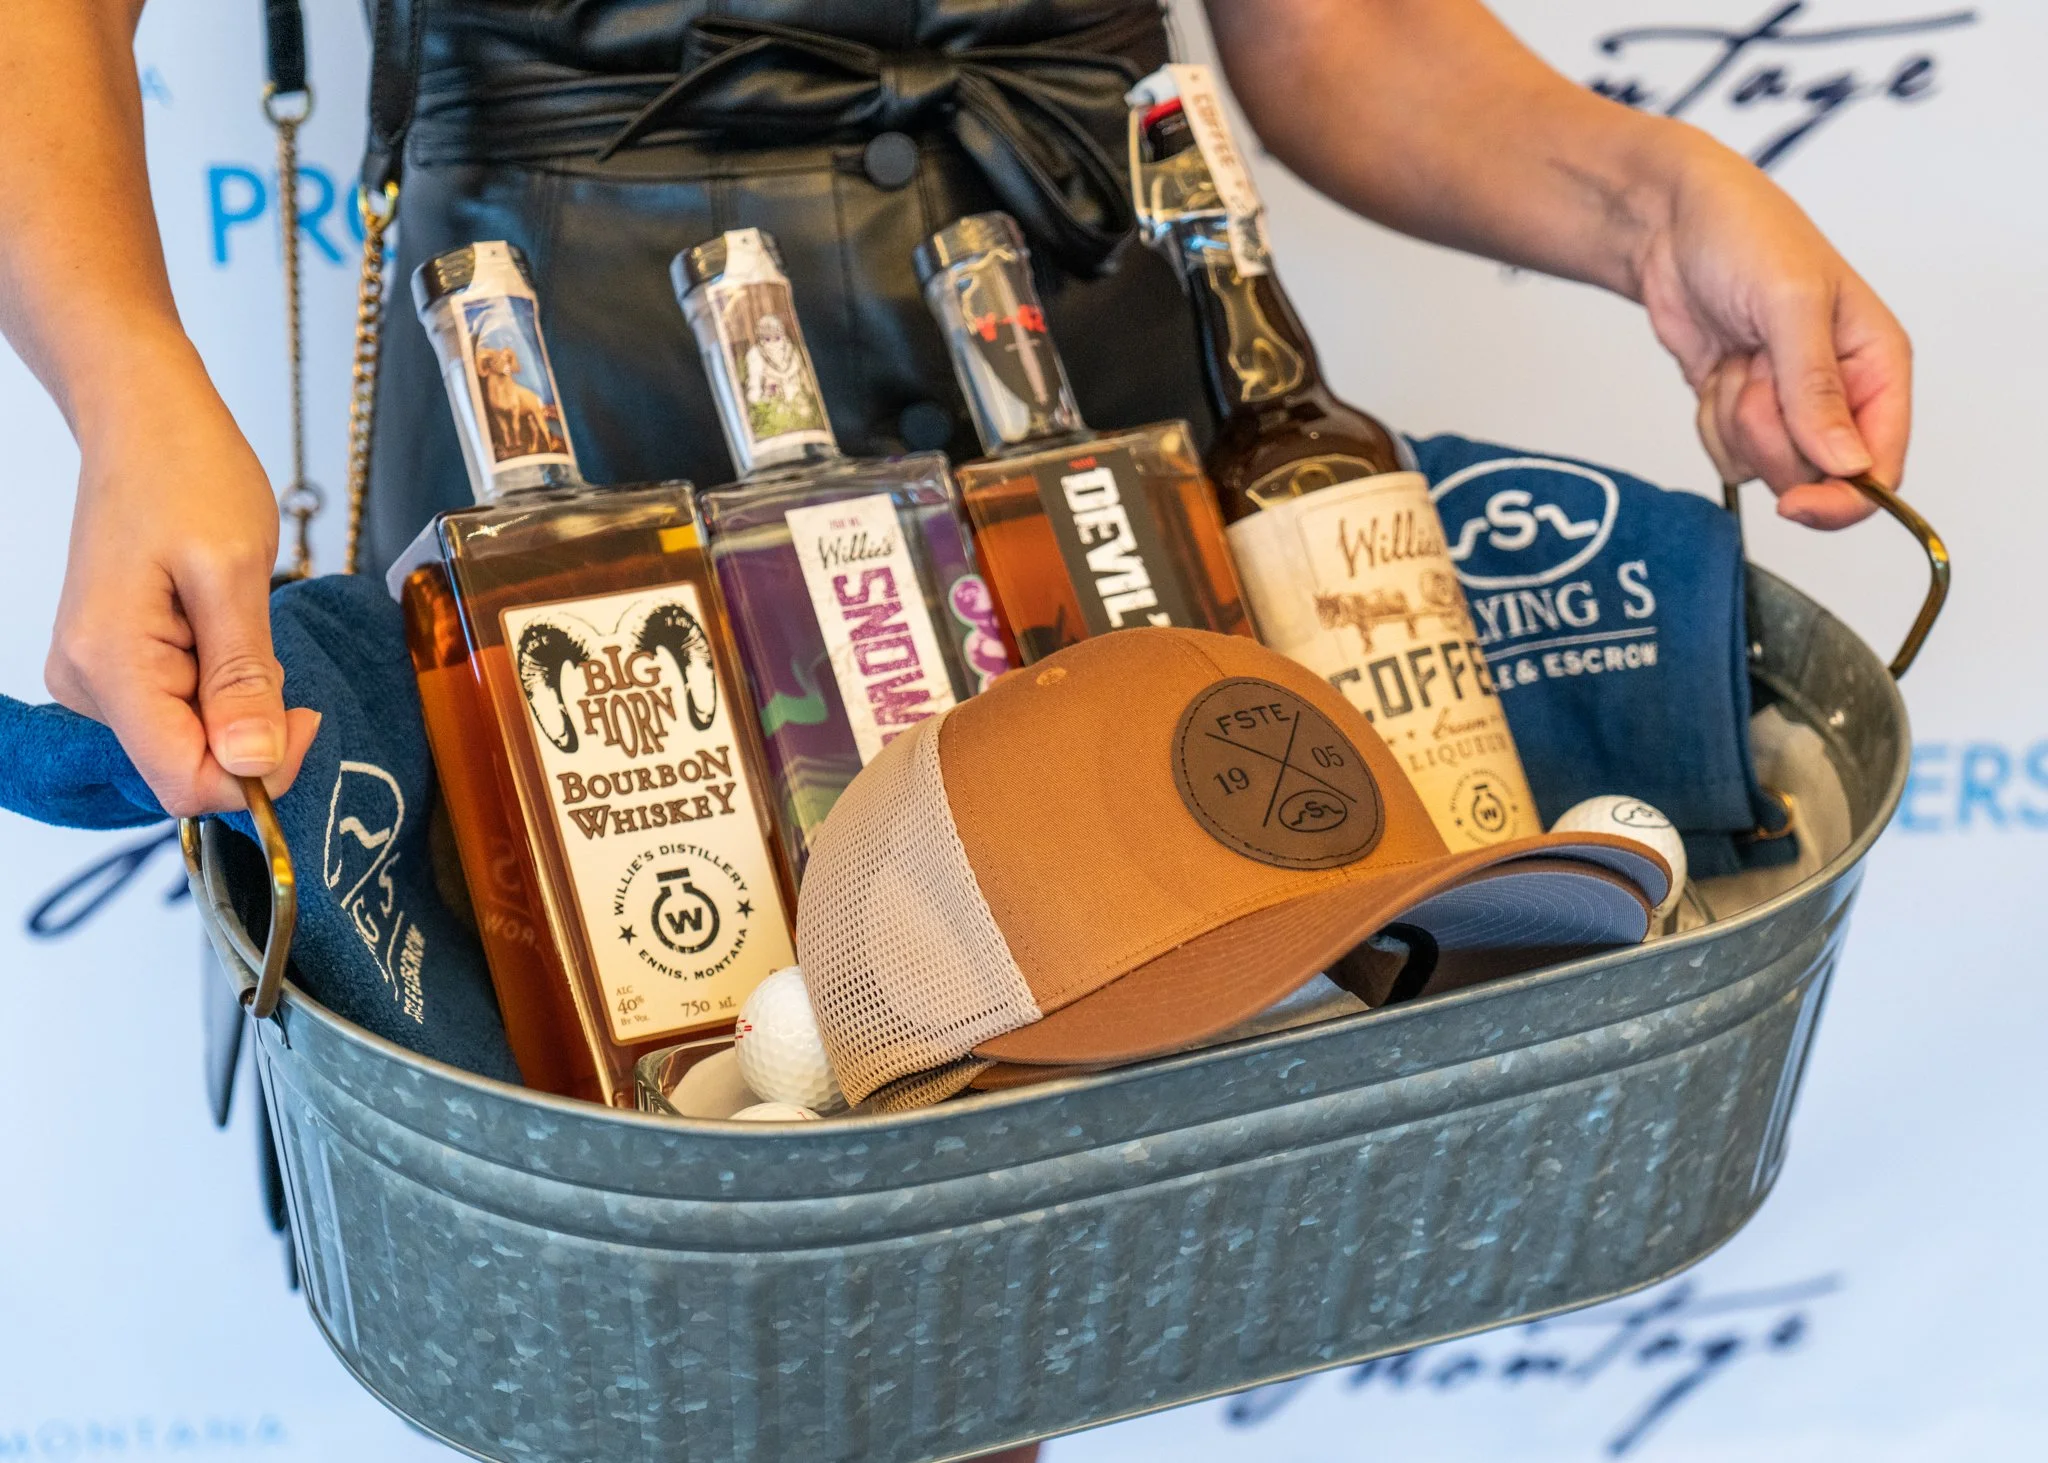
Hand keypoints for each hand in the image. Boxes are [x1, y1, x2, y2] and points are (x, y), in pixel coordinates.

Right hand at [45, 340, 319, 815]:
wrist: (145, 419)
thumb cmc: (187, 473)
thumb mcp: (235, 573)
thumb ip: (244, 676)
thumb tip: (254, 762)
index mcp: (110, 667)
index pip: (184, 782)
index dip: (257, 773)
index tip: (302, 716)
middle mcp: (89, 683)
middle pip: (189, 764)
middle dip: (252, 725)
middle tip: (266, 641)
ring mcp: (99, 675)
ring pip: (193, 736)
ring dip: (239, 696)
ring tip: (234, 614)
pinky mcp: (118, 663)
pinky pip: (185, 704)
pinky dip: (223, 677)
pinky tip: (220, 621)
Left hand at [1632, 132, 1910, 528]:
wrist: (1669, 225)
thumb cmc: (1744, 235)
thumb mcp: (1790, 302)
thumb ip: (1817, 388)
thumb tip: (1848, 465)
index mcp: (1877, 365)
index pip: (1881, 466)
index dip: (1842, 499)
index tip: (1794, 503)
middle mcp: (1841, 393)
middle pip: (1814, 476)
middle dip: (1769, 434)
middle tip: (1754, 371)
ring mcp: (1788, 406)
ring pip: (1765, 468)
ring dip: (1735, 422)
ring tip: (1737, 357)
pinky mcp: (1742, 410)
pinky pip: (1727, 455)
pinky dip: (1710, 421)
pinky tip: (1717, 369)